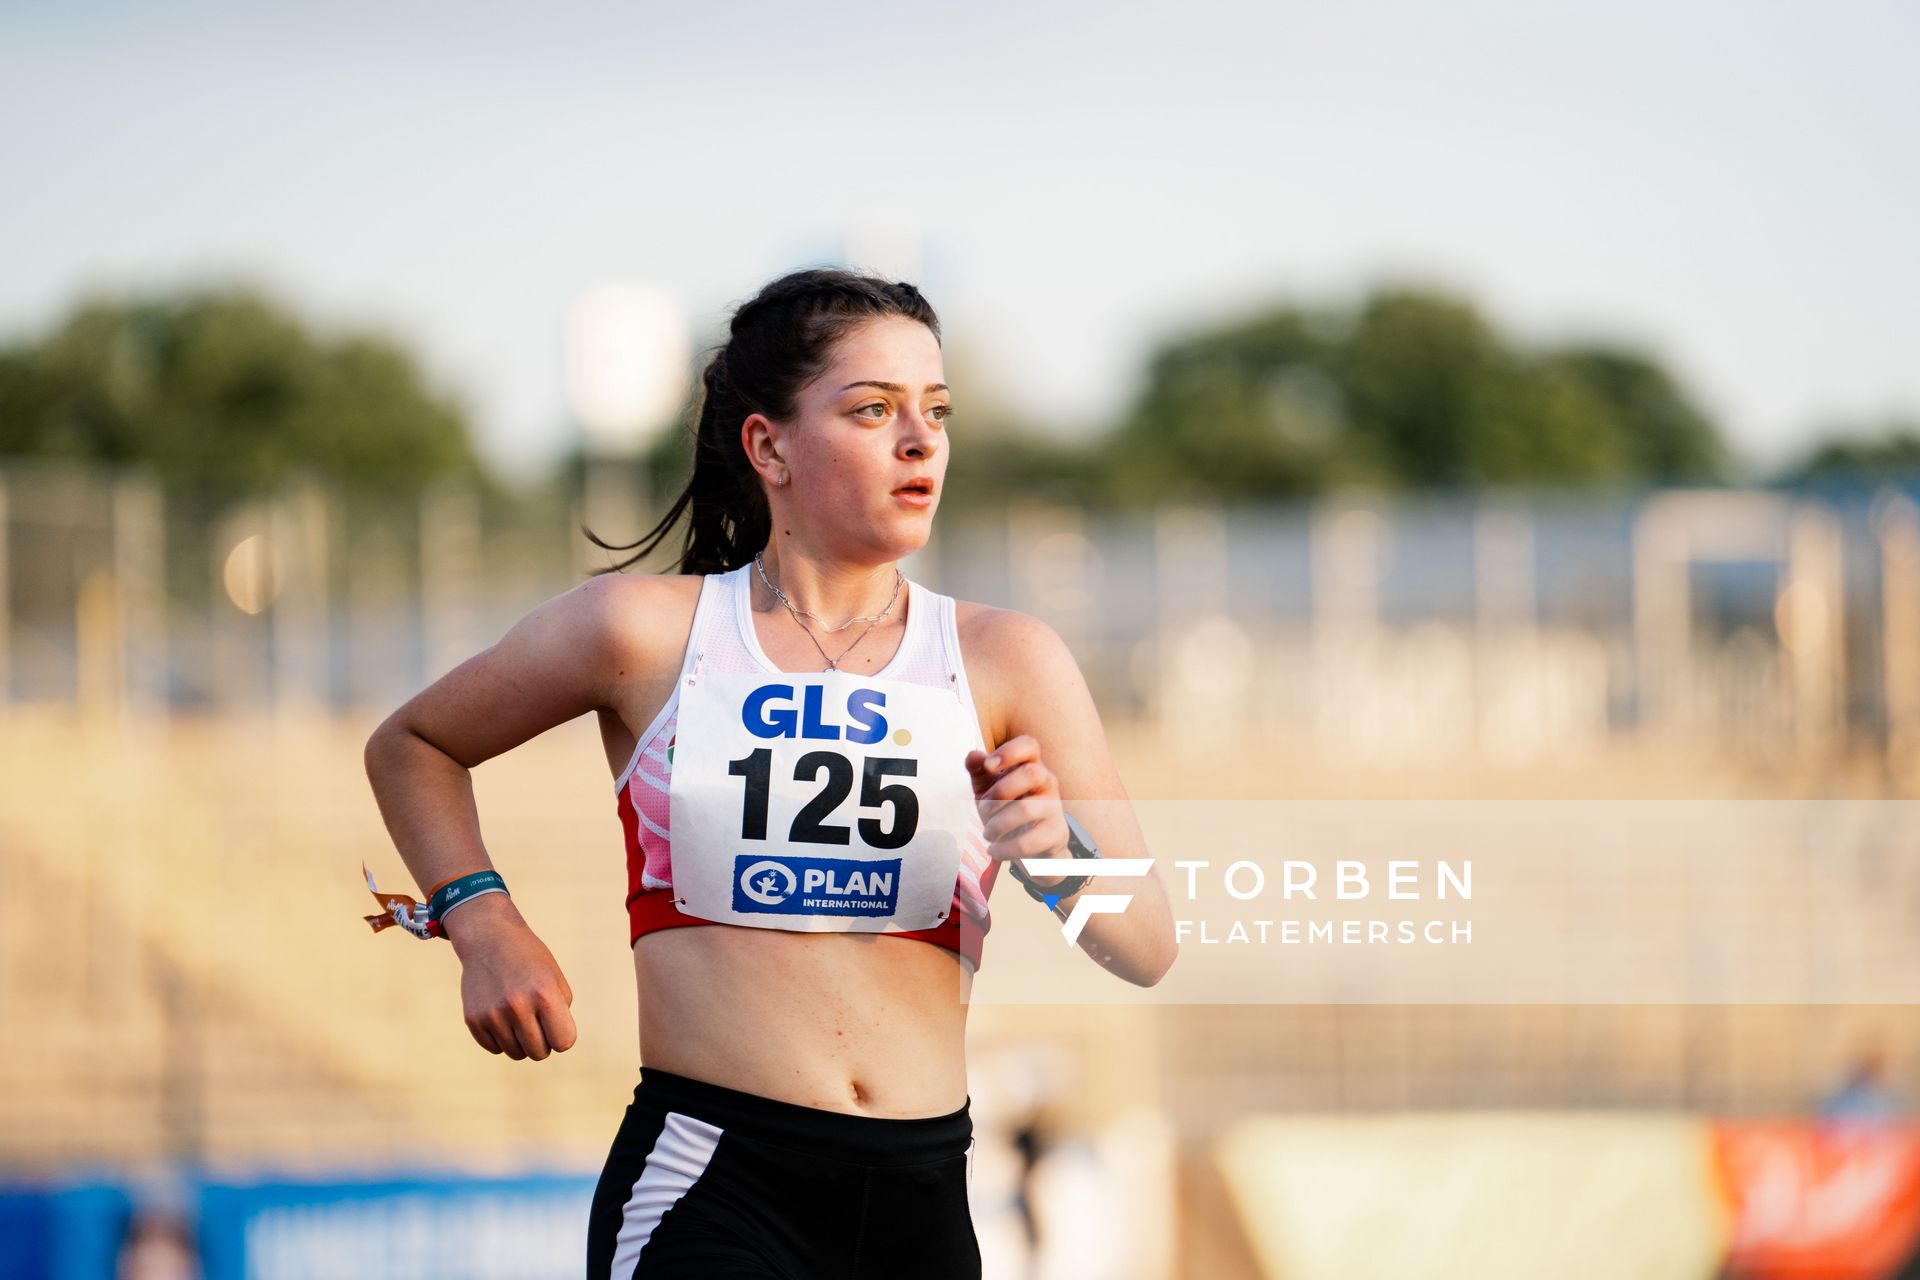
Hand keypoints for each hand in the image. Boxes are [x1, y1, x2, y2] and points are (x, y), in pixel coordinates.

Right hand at [443, 894, 577, 1060]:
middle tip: (538, 1020)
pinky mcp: (473, 1020)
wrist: (489, 939)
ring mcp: (492, 1015)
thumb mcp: (555, 979)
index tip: (556, 1022)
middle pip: (540, 1053)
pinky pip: (496, 1048)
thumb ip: (561, 1013)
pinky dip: (502, 1038)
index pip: (564, 1042)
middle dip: (543, 1041)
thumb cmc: (530, 961)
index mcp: (544, 994)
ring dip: (522, 1040)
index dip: (563, 1035)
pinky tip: (502, 1015)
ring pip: (517, 1053)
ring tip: (519, 1015)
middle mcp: (517, 1006)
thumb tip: (555, 1044)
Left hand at [965, 735, 1070, 885]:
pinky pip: (1030, 841)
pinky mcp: (1056, 833)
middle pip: (1032, 773)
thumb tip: (972, 755)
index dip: (1009, 752)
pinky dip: (1006, 848)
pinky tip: (994, 850)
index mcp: (1030, 765)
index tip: (988, 766)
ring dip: (998, 824)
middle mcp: (1047, 782)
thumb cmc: (1007, 810)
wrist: (1033, 848)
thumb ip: (979, 771)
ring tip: (987, 834)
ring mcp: (1054, 807)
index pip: (1029, 745)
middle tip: (983, 808)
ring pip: (1027, 809)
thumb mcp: (988, 789)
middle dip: (1002, 790)